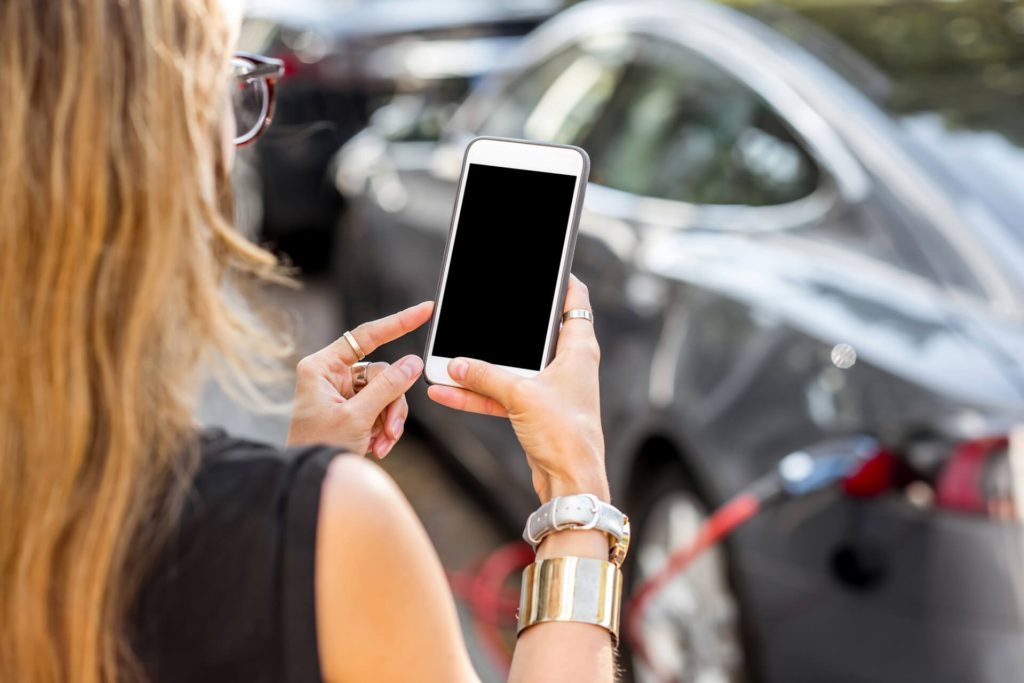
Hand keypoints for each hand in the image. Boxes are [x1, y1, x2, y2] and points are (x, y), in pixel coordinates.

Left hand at [288, 301, 432, 457]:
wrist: (309, 482)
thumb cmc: (317, 448)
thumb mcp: (356, 417)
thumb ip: (387, 387)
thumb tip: (413, 363)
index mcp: (322, 367)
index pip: (366, 336)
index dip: (398, 322)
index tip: (425, 310)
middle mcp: (331, 376)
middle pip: (382, 373)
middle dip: (391, 404)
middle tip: (391, 430)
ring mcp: (342, 393)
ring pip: (386, 392)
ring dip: (389, 420)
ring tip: (382, 444)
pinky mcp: (351, 410)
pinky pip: (381, 408)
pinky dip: (383, 428)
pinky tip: (376, 447)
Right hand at [427, 276, 607, 502]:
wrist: (572, 481)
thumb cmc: (565, 434)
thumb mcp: (521, 395)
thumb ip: (486, 376)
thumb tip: (456, 364)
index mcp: (578, 349)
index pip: (574, 301)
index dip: (560, 281)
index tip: (543, 267)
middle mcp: (567, 365)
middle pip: (533, 334)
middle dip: (503, 327)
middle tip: (480, 310)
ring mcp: (550, 389)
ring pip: (510, 368)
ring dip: (480, 367)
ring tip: (447, 360)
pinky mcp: (535, 412)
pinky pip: (501, 395)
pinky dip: (477, 394)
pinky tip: (447, 391)